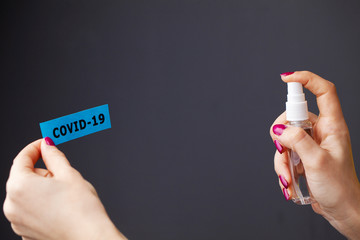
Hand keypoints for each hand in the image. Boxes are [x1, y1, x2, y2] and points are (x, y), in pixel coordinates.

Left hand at [3, 138, 126, 239]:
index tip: (45, 143)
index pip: (22, 158)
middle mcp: (12, 205)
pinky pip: (30, 209)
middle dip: (43, 172)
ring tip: (64, 195)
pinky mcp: (25, 232)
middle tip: (64, 176)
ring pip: (27, 194)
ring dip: (43, 188)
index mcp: (20, 187)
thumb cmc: (81, 209)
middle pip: (24, 176)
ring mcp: (17, 221)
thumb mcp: (69, 174)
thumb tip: (47, 145)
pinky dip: (42, 204)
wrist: (89, 238)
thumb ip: (54, 155)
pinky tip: (60, 207)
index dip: (36, 147)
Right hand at [270, 71, 359, 238]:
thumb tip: (279, 129)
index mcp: (332, 126)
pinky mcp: (303, 155)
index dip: (306, 79)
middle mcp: (321, 131)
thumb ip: (298, 141)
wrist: (343, 210)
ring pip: (285, 138)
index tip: (286, 78)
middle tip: (283, 151)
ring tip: (288, 178)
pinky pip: (285, 153)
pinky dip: (282, 167)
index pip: (323, 92)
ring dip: (281, 159)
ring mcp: (311, 144)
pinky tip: (290, 183)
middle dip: (282, 137)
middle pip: (293, 117)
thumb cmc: (340, 188)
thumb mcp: (318, 163)